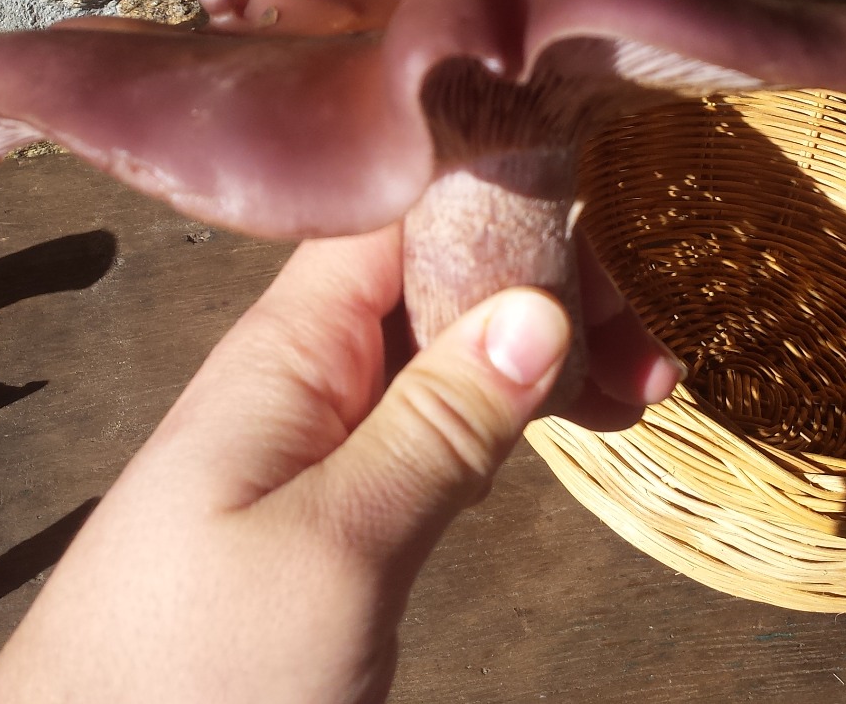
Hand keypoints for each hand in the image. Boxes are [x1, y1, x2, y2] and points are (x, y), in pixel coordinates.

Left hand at [0, 225, 679, 703]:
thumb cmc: (189, 662)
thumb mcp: (332, 547)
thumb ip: (434, 428)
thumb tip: (540, 307)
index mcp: (287, 349)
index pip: (398, 214)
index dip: (499, 189)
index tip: (607, 197)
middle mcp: (306, 373)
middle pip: (438, 280)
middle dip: (549, 282)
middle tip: (656, 333)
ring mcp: (323, 439)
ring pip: (449, 353)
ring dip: (546, 350)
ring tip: (649, 381)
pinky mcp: (342, 503)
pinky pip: (438, 423)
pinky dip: (512, 415)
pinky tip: (576, 418)